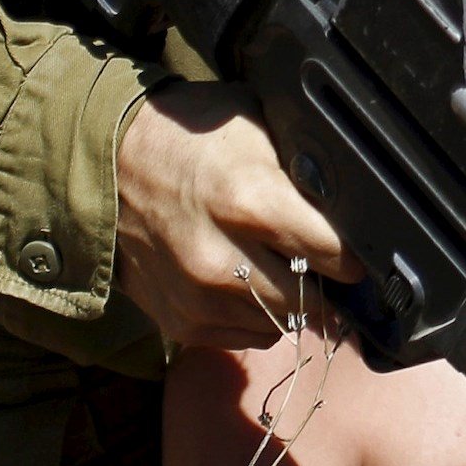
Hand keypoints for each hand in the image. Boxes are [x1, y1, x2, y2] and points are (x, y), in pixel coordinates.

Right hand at [115, 80, 361, 348]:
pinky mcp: (180, 323)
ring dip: (293, 303)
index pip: (334, 254)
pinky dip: (259, 316)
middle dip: (329, 284)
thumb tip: (356, 206)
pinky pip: (249, 337)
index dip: (354, 252)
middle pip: (313, 300)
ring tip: (283, 268)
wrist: (105, 164)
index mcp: (248, 202)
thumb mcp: (256, 128)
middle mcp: (221, 260)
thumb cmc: (189, 138)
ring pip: (283, 324)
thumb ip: (304, 171)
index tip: (360, 249)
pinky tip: (249, 282)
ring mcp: (198, 298)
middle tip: (328, 264)